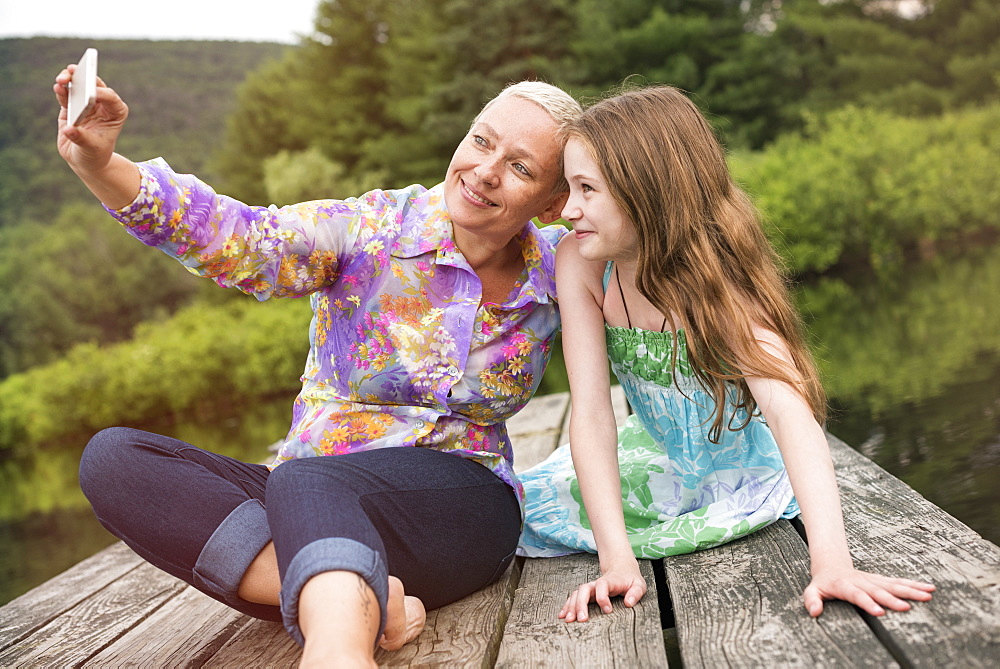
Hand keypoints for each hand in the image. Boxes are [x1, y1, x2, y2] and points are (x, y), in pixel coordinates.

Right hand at [53, 65, 128, 176]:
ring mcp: (85, 103)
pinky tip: (58, 87)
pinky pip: (66, 94)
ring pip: (78, 85)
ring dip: (69, 79)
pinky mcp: (70, 106)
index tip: (91, 93)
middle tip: (73, 72)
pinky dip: (61, 90)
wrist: (84, 160)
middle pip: (94, 84)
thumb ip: (81, 138)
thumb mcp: (91, 148)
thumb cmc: (94, 155)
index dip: (101, 93)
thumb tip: (69, 130)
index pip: (110, 98)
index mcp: (115, 113)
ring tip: (61, 79)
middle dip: (84, 77)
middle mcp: (101, 104)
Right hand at [558, 560, 646, 622]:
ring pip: (577, 594)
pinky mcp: (587, 593)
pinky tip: (563, 615)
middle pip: (584, 589)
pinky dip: (567, 606)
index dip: (603, 597)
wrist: (621, 568)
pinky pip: (574, 598)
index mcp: (610, 581)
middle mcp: (597, 584)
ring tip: (569, 619)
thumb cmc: (630, 579)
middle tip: (581, 619)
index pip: (602, 585)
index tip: (607, 610)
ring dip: (571, 606)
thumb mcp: (638, 584)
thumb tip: (629, 603)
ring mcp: (590, 588)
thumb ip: (636, 593)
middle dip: (581, 604)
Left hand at [803, 567, 934, 616]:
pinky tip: (928, 588)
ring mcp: (873, 580)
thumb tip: (814, 612)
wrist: (831, 565)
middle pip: (878, 590)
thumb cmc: (823, 583)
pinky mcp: (881, 580)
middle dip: (892, 599)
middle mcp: (862, 582)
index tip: (879, 611)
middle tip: (906, 607)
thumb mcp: (812, 590)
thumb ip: (811, 600)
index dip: (867, 602)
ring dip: (910, 590)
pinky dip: (914, 585)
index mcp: (845, 586)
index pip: (857, 595)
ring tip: (927, 595)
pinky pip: (899, 582)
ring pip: (893, 585)